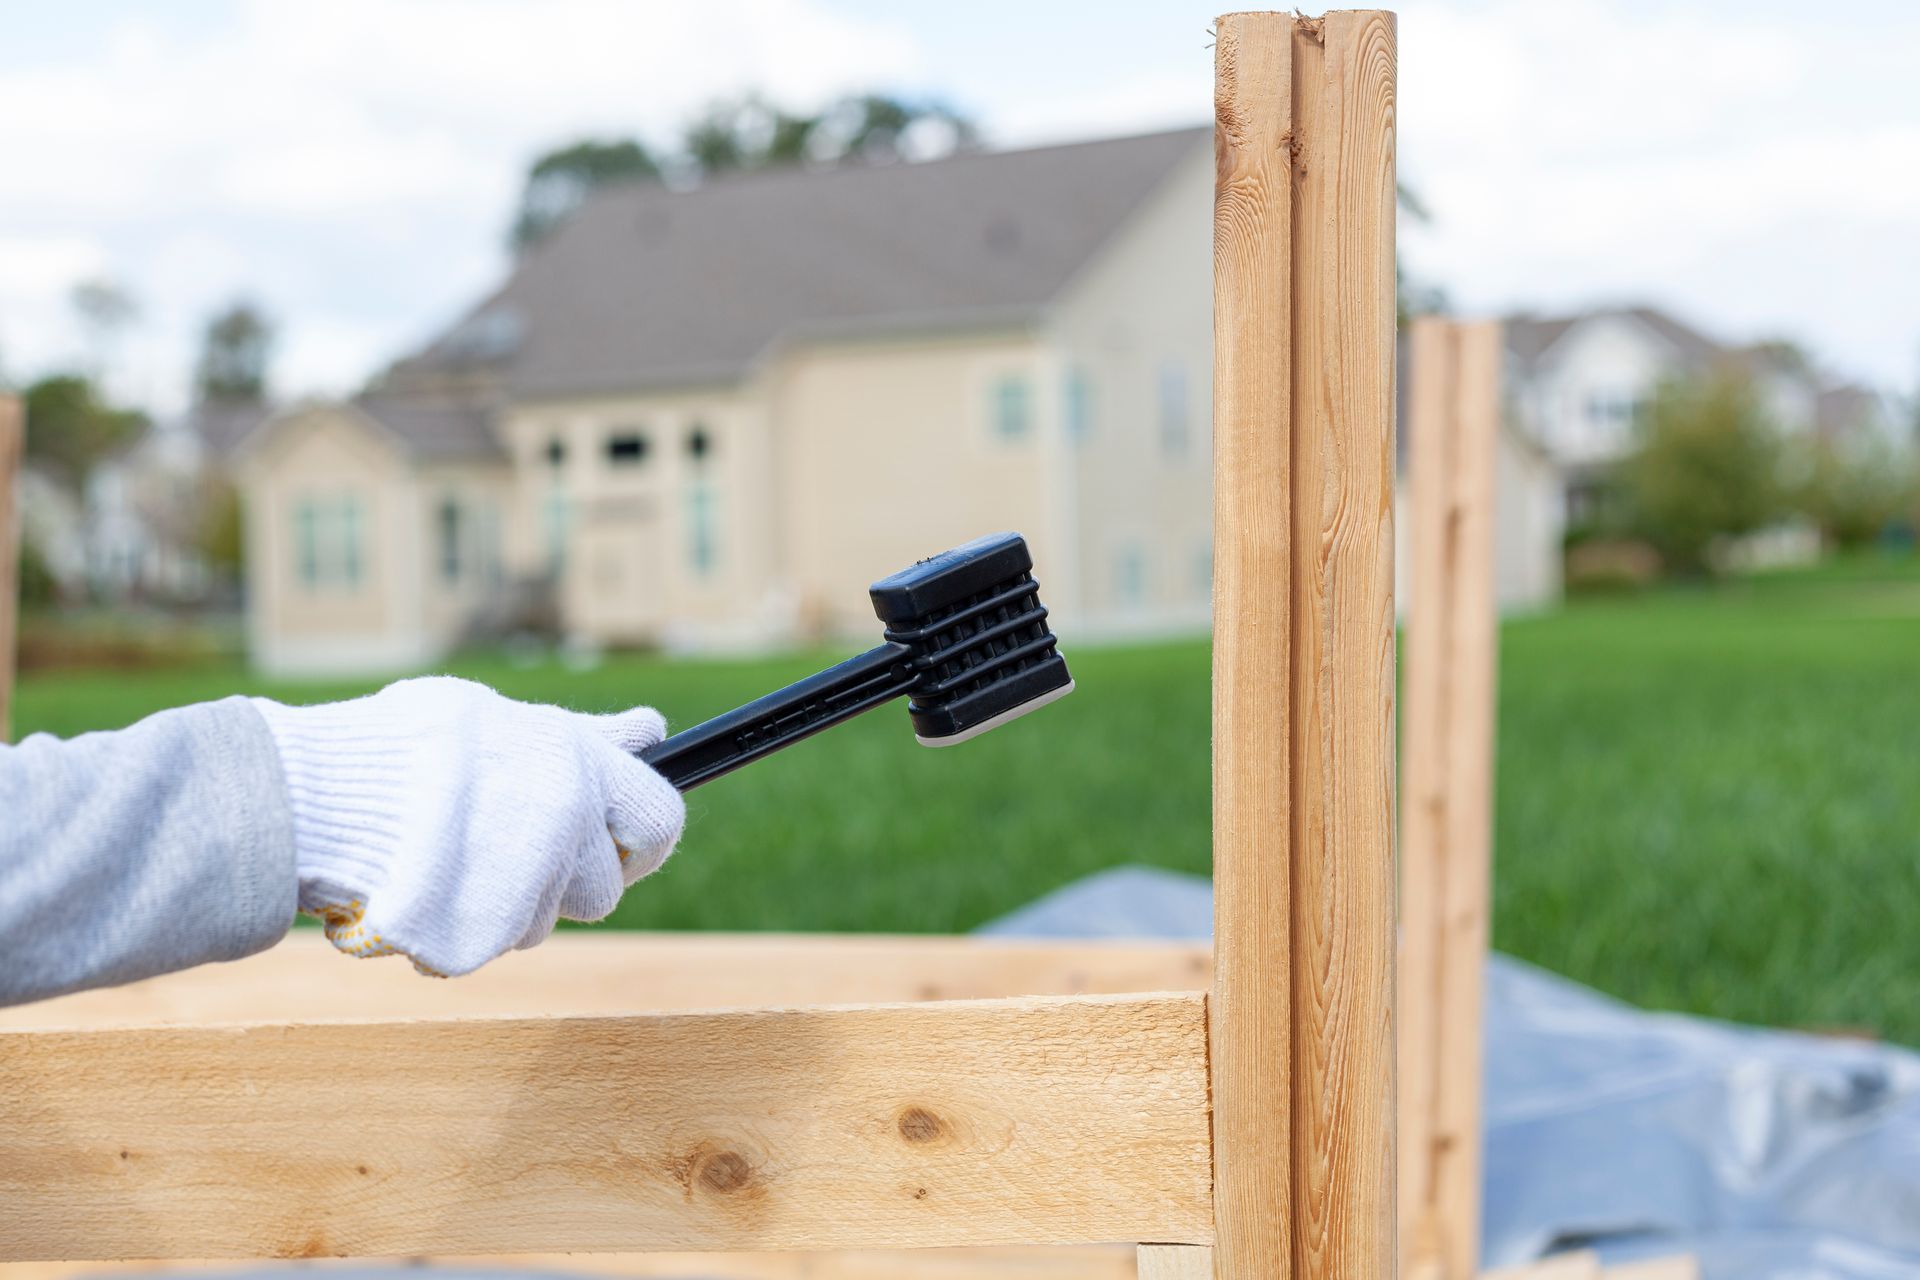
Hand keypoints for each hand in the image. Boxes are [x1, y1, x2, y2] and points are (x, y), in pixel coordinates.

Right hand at [251, 676, 683, 976]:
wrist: (309, 795)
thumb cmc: (397, 744)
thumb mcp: (493, 716)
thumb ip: (578, 737)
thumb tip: (648, 734)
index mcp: (577, 765)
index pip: (662, 817)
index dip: (644, 838)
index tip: (622, 844)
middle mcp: (563, 826)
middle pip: (603, 889)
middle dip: (568, 883)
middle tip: (512, 860)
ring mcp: (524, 887)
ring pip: (540, 923)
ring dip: (506, 905)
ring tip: (445, 862)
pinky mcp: (479, 941)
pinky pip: (485, 947)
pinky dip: (454, 932)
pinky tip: (415, 892)